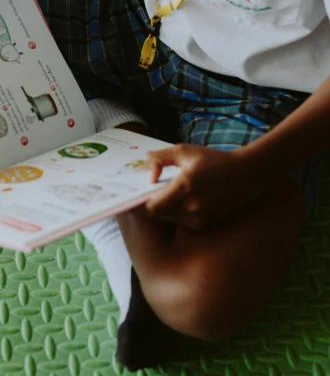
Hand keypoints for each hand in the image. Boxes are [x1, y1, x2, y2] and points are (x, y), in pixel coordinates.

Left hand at [142, 144, 281, 229]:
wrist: (248, 175)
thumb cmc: (214, 159)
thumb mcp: (185, 151)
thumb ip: (161, 158)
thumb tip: (148, 173)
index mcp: (185, 187)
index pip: (152, 208)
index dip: (137, 207)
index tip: (128, 201)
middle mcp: (192, 206)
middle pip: (159, 214)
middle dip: (148, 206)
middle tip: (138, 197)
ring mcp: (201, 218)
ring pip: (170, 218)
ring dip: (163, 209)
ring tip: (159, 195)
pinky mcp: (207, 224)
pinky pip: (184, 221)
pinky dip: (177, 213)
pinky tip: (179, 200)